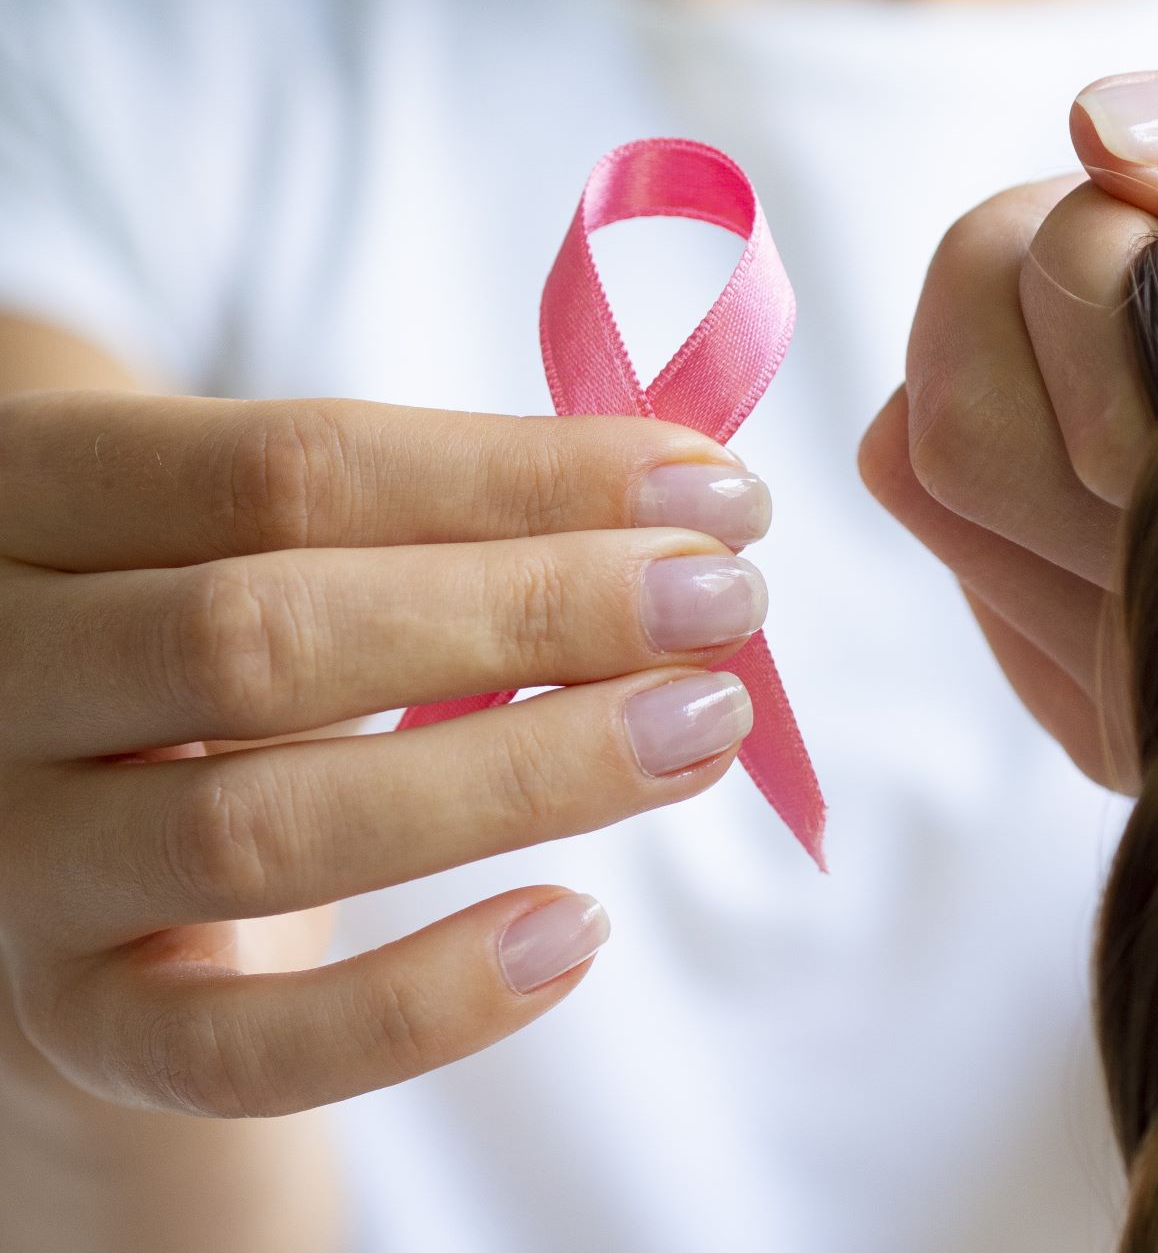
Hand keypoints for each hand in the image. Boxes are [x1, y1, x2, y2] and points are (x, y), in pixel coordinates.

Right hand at [0, 392, 770, 1116]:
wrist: (77, 836)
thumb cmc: (223, 644)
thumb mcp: (283, 541)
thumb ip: (441, 514)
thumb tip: (692, 507)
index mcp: (42, 493)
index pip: (288, 465)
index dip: (524, 475)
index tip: (714, 492)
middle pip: (268, 631)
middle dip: (537, 611)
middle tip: (729, 605)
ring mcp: (15, 859)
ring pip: (267, 826)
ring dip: (526, 777)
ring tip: (703, 730)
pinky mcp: (71, 1021)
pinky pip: (241, 1050)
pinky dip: (421, 1004)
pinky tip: (579, 935)